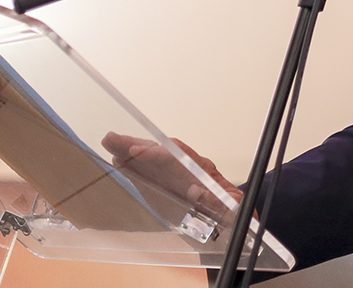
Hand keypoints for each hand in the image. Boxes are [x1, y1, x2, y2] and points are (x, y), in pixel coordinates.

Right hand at [102, 132, 242, 223]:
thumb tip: (202, 194)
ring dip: (133, 151)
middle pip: (163, 153)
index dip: (158, 155)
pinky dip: (136, 166)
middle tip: (110, 138)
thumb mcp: (235, 210)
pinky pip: (154, 172)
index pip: (179, 158)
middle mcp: (193, 169)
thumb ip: (223, 204)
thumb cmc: (237, 213)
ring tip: (110, 143)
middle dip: (138, 145)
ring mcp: (184, 175)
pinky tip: (120, 161)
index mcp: (206, 174)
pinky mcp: (176, 185)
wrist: (240, 215)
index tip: (136, 151)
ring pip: (156, 159)